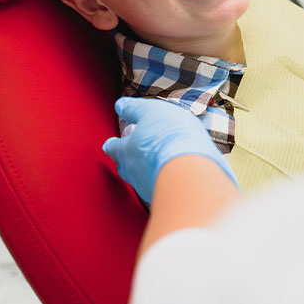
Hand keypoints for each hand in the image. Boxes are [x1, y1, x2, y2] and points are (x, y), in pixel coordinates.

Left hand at [103, 97, 239, 203]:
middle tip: (132, 155)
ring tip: (154, 166)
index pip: (113, 147)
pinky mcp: (168, 197)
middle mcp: (134, 172)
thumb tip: (120, 106)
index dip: (113, 144)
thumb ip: (134, 109)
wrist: (192, 169)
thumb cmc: (171, 138)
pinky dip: (164, 182)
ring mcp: (149, 187)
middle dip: (127, 161)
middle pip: (125, 168)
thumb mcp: (151, 111)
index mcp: (126, 150)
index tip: (111, 143)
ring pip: (141, 180)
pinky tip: (173, 177)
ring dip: (146, 172)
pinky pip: (161, 189)